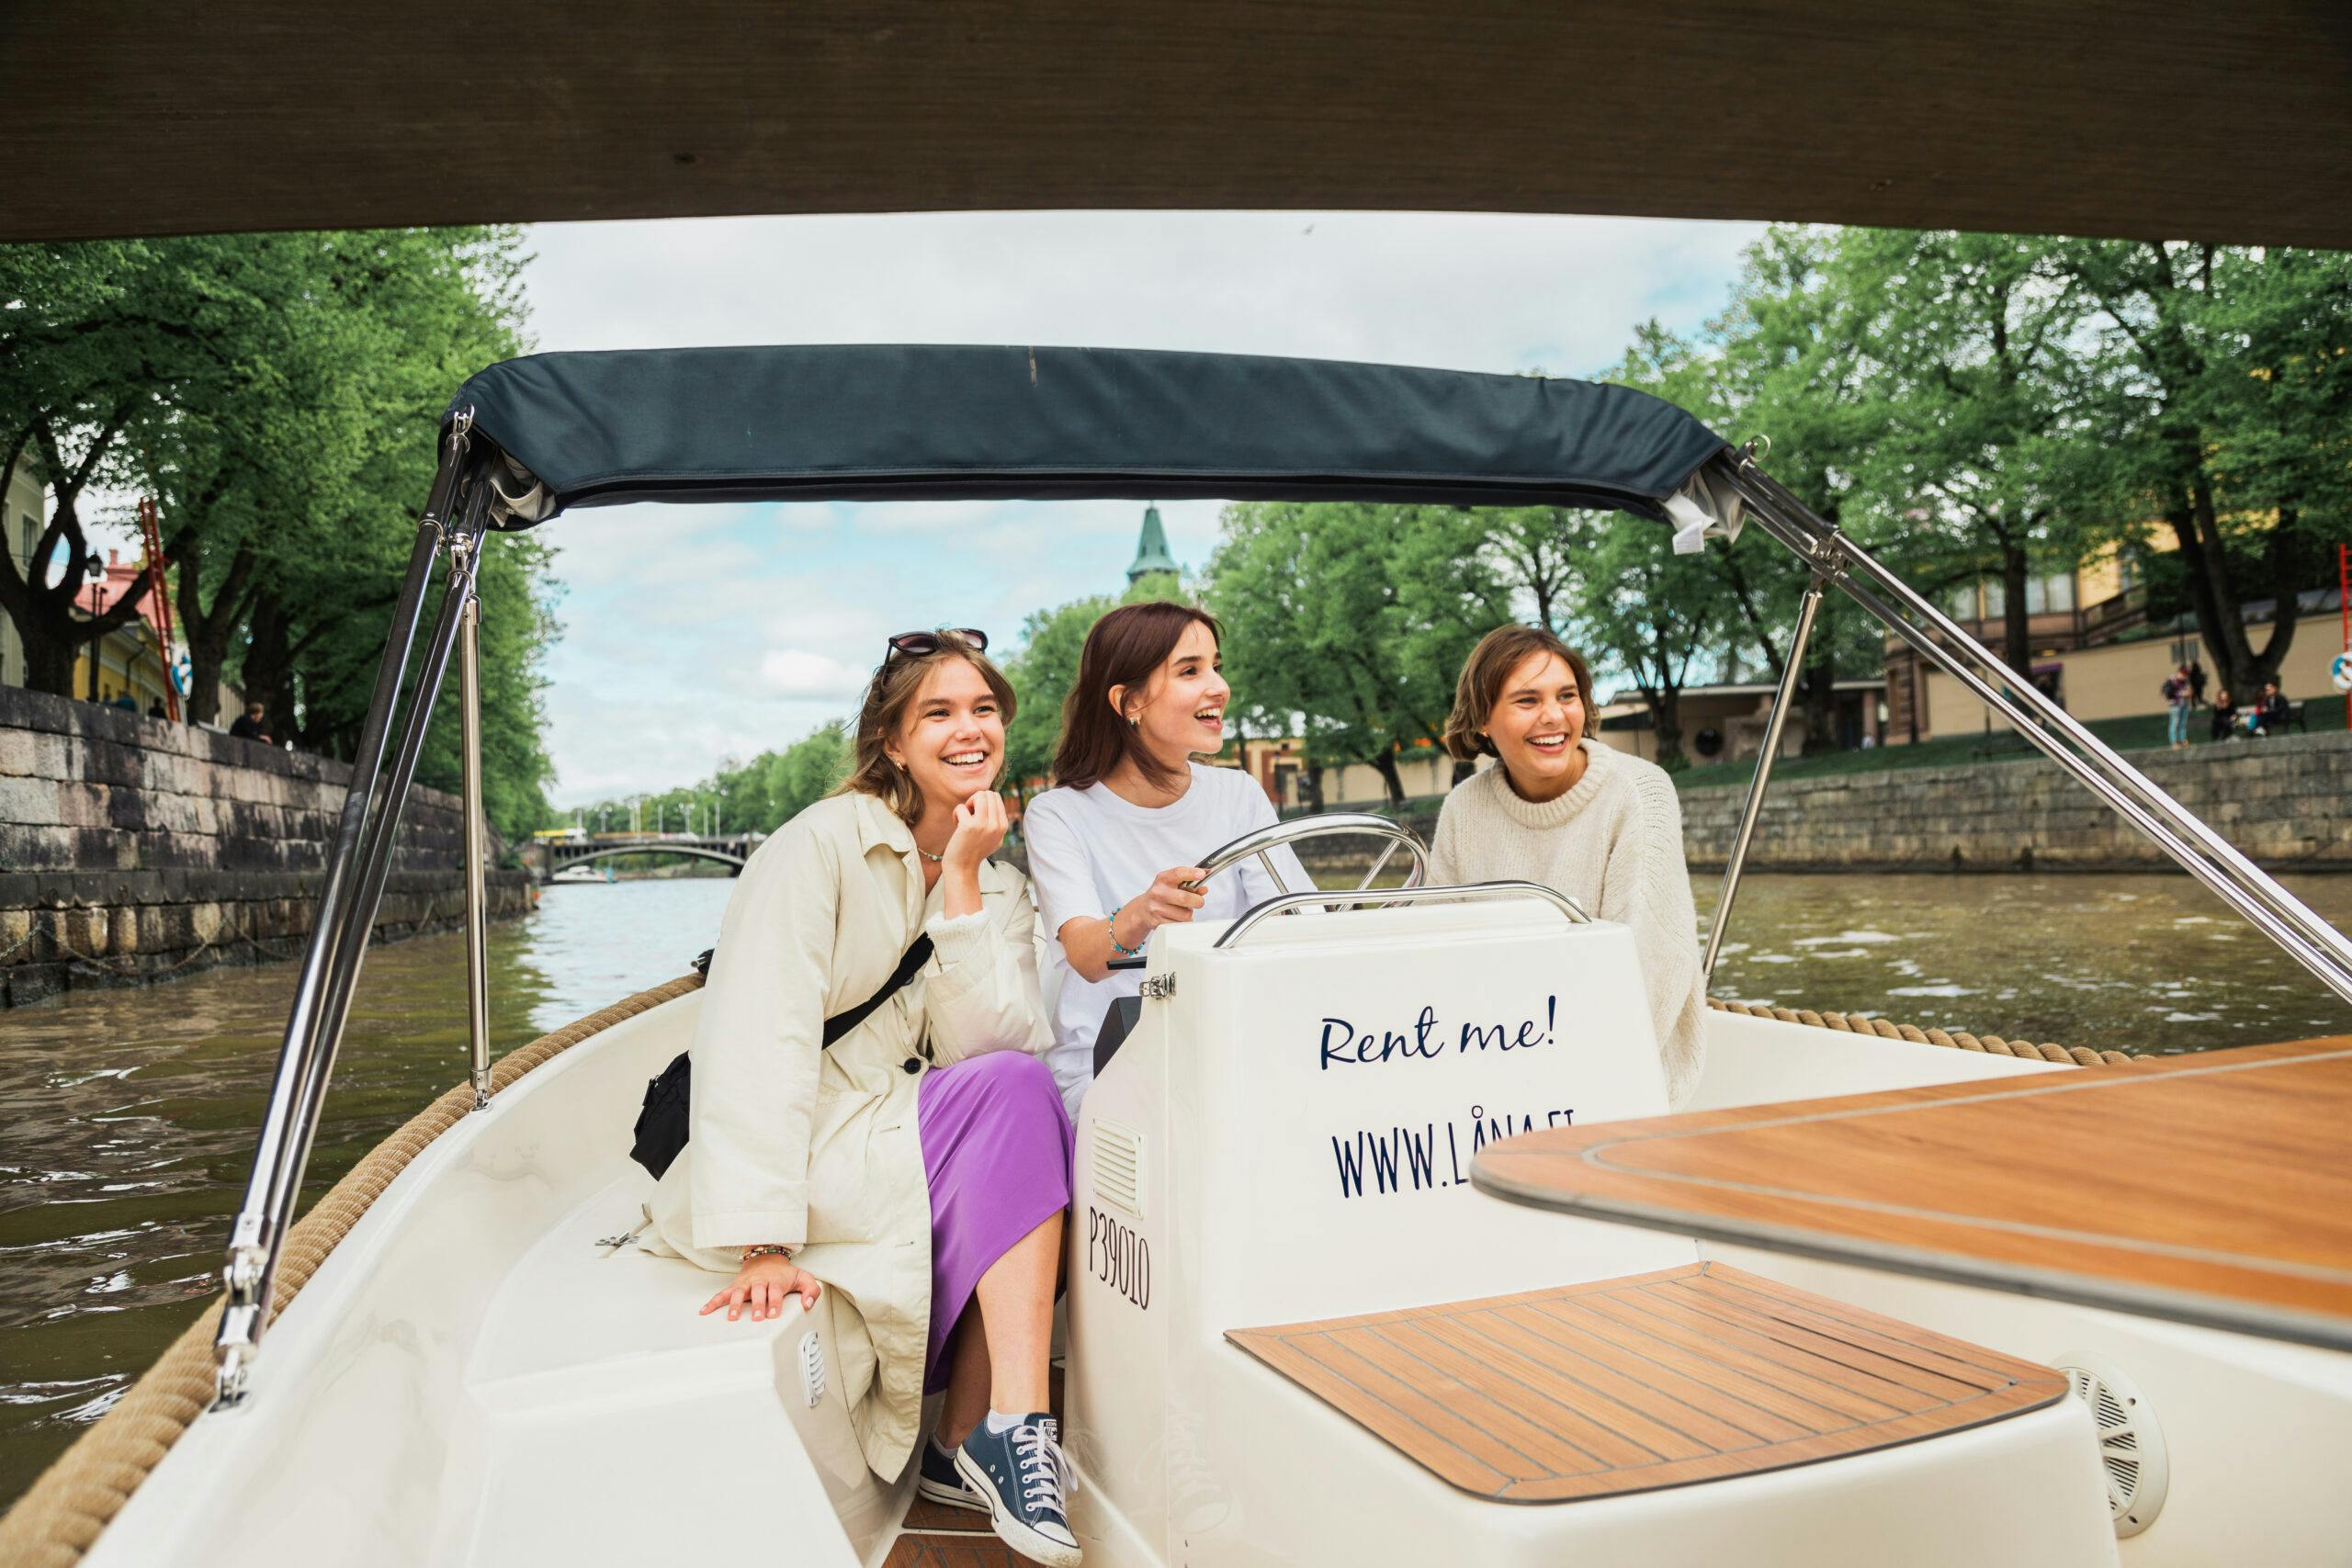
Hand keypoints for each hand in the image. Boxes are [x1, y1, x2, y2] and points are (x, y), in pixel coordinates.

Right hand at [701, 1254, 819, 1321]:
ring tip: (732, 1317)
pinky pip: (722, 1294)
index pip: (775, 1291)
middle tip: (756, 1317)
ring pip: (738, 1293)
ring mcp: (746, 1284)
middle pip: (757, 1292)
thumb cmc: (785, 1273)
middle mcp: (759, 1281)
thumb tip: (807, 1304)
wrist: (767, 1258)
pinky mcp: (736, 1286)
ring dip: (734, 1305)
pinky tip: (705, 1311)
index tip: (773, 1313)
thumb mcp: (803, 1278)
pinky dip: (713, 1302)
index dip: (774, 1302)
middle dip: (756, 1305)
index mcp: (776, 1281)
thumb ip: (811, 1291)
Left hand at [943, 790, 1007, 872]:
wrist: (963, 868)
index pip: (996, 797)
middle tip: (969, 814)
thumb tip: (993, 798)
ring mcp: (984, 825)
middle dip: (976, 800)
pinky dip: (956, 813)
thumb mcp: (994, 837)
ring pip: (980, 795)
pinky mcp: (969, 826)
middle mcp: (996, 825)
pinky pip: (961, 807)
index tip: (977, 815)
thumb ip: (996, 821)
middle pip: (988, 794)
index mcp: (1003, 826)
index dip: (983, 802)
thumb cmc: (974, 850)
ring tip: (964, 816)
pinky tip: (956, 823)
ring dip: (968, 803)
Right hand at [1131, 865, 1208, 933]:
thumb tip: (1203, 890)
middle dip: (1197, 901)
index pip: (1178, 873)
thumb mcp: (1173, 885)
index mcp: (1162, 880)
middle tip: (1198, 901)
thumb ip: (1189, 885)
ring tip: (1182, 910)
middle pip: (1184, 898)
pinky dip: (1183, 923)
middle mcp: (1158, 893)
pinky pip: (1180, 925)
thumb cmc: (1162, 895)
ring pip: (1185, 915)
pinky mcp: (1158, 923)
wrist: (1142, 910)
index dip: (1191, 873)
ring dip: (1189, 914)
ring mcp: (1156, 909)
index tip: (1202, 874)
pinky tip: (1177, 918)